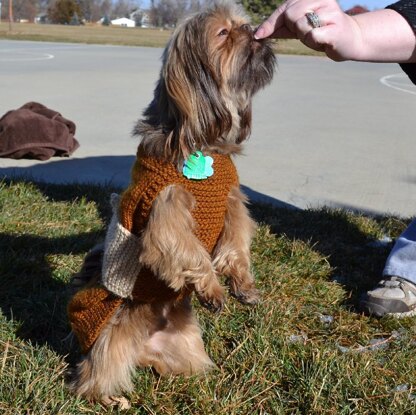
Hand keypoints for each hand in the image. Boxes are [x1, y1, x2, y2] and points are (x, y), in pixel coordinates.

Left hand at [255, 0, 415, 62]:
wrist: (349, 40)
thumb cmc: (322, 32)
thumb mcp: (298, 29)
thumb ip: (280, 28)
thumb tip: (258, 33)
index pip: (283, 9)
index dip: (270, 23)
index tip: (258, 35)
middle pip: (290, 15)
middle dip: (294, 29)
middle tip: (308, 33)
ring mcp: (329, 10)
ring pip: (301, 25)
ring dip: (305, 37)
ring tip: (317, 36)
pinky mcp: (335, 25)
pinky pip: (312, 35)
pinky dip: (314, 41)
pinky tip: (323, 40)